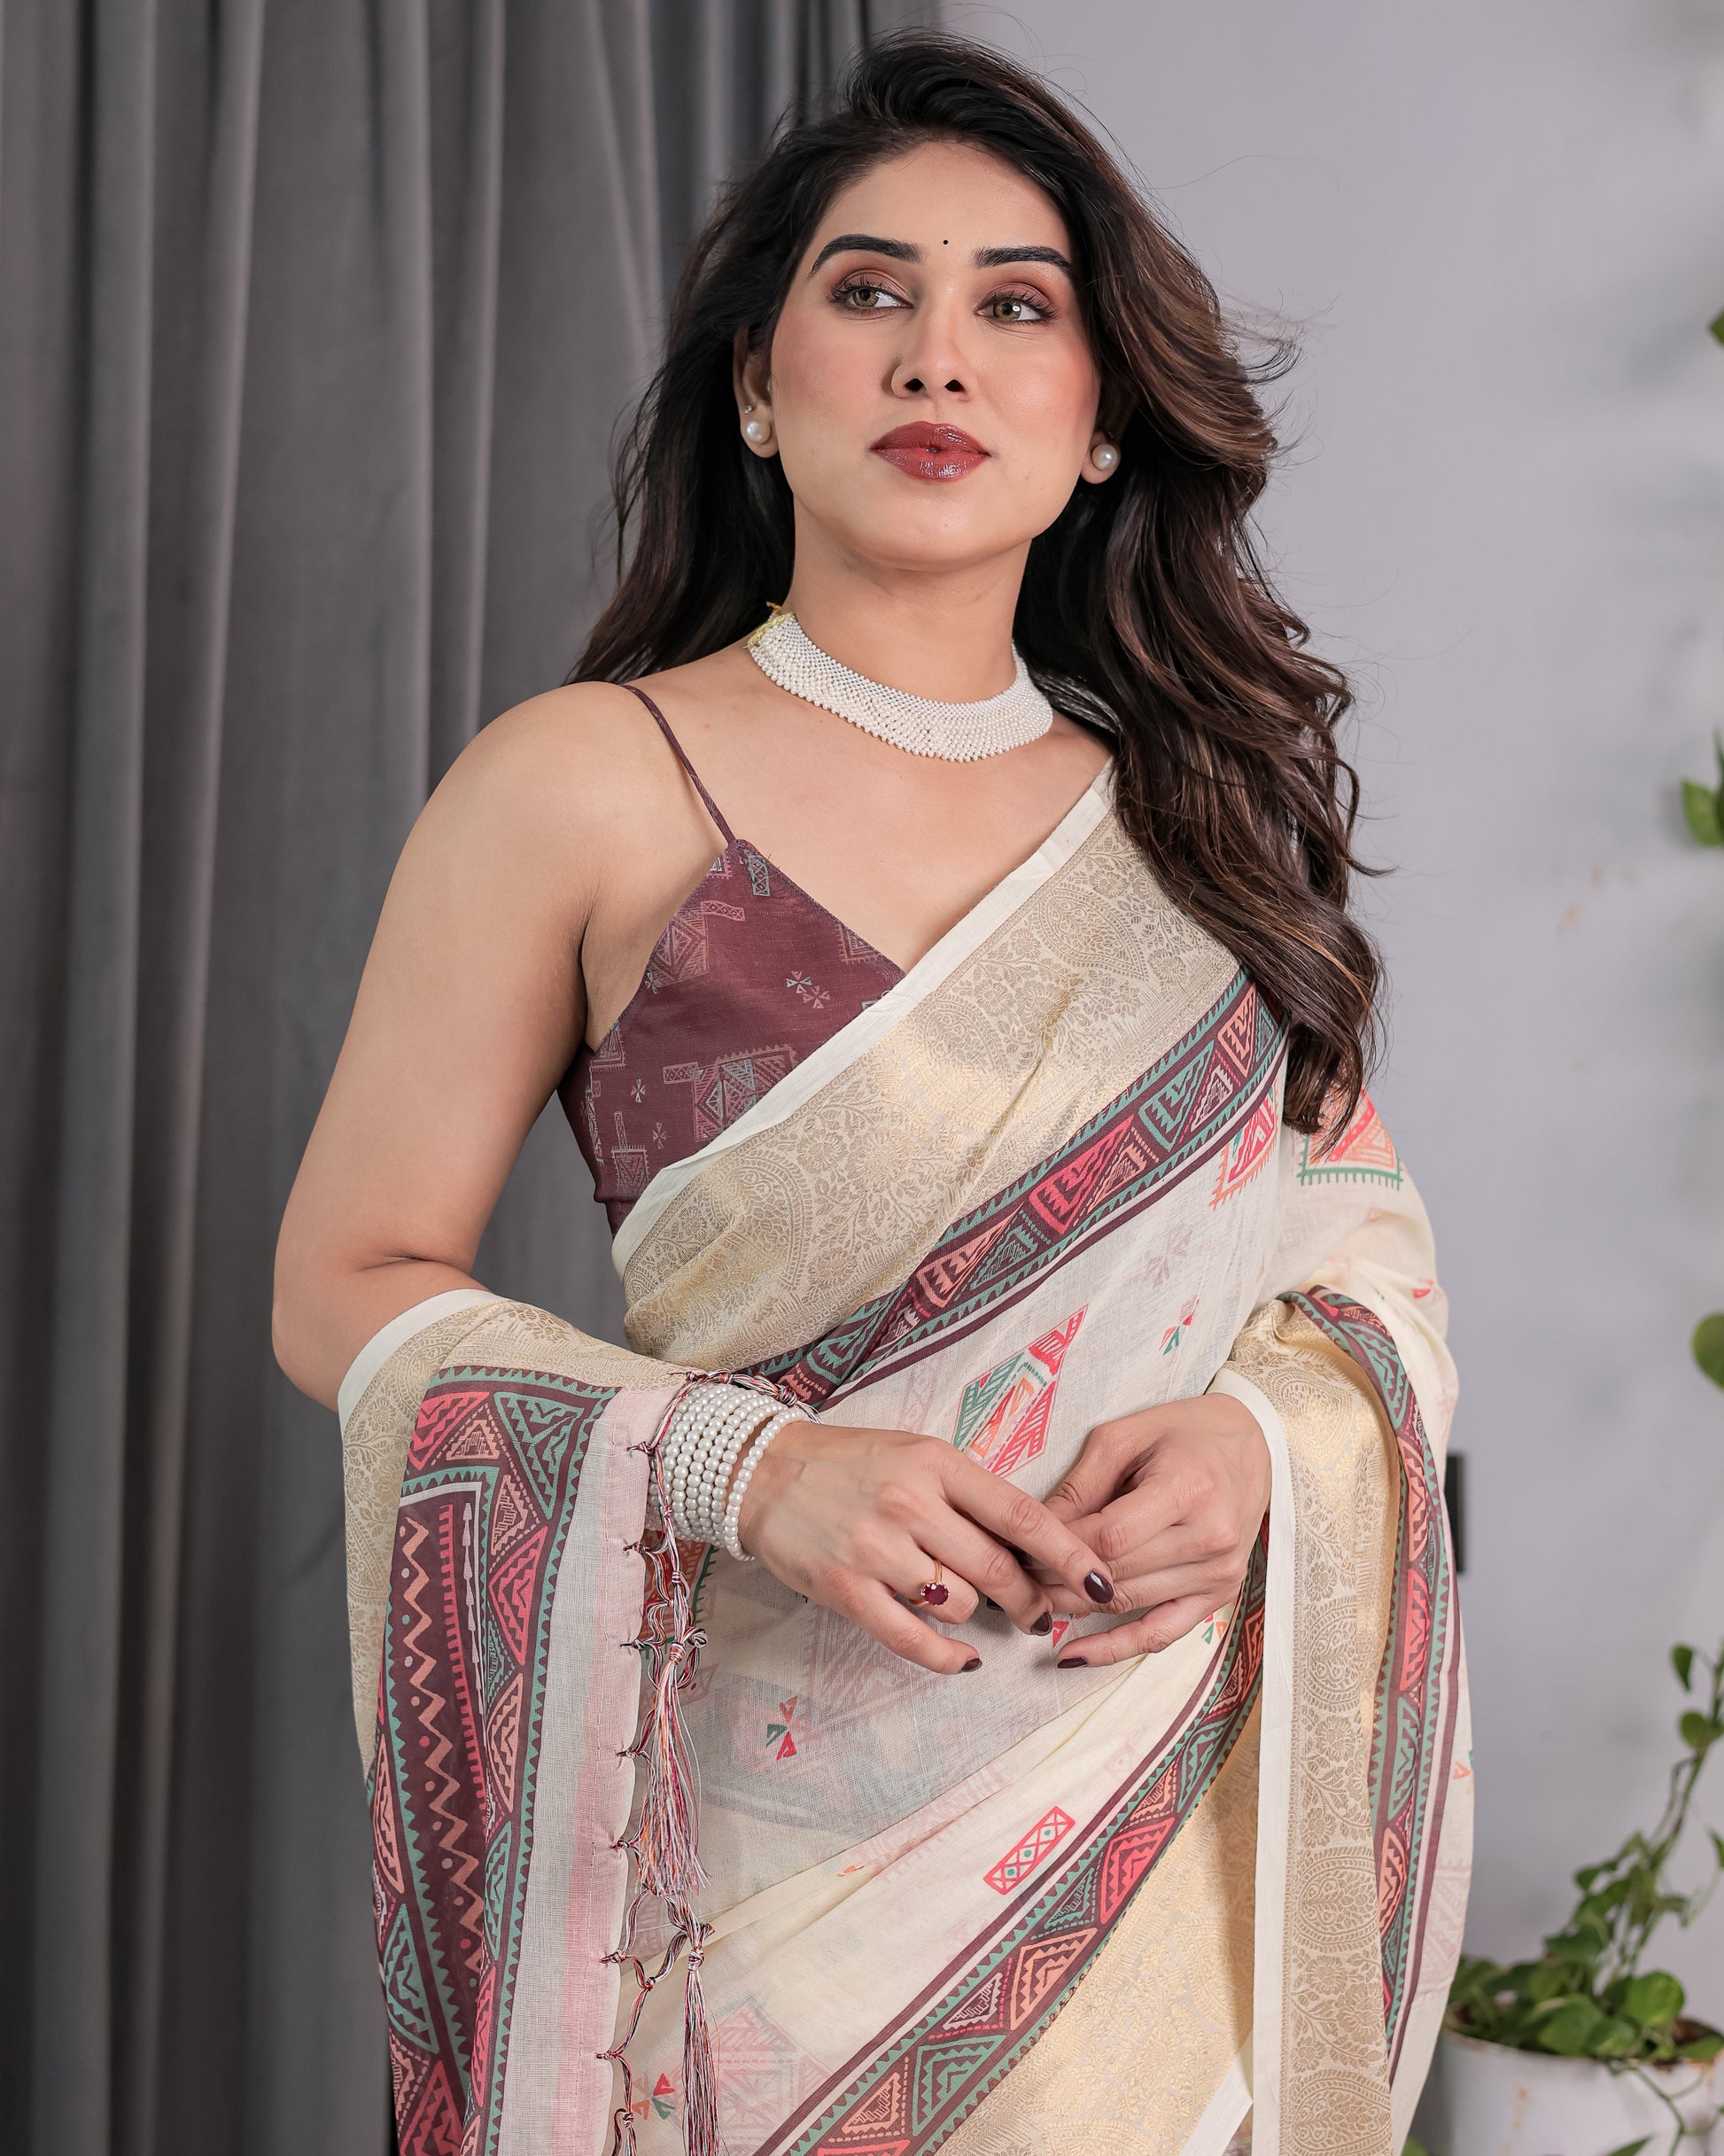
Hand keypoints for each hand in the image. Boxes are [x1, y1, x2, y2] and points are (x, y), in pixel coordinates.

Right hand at [736, 1420, 1116, 1675]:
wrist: (765, 1473)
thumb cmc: (853, 1463)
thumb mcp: (918, 1455)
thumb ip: (970, 1494)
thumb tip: (1031, 1545)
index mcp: (937, 1464)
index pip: (1021, 1514)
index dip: (1069, 1553)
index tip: (1101, 1581)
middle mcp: (911, 1505)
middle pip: (998, 1569)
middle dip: (1030, 1600)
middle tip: (1038, 1613)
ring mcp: (876, 1549)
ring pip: (959, 1604)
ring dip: (975, 1616)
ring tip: (968, 1606)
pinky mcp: (845, 1588)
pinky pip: (912, 1638)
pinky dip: (946, 1656)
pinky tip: (963, 1660)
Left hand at [1036, 1394, 1269, 1666]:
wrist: (1251, 1447)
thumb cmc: (1183, 1433)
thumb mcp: (1125, 1437)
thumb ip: (1081, 1486)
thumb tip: (1033, 1529)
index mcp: (1187, 1488)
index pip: (1109, 1536)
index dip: (1060, 1549)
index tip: (1021, 1548)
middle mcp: (1210, 1537)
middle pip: (1117, 1573)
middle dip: (1058, 1578)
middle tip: (1015, 1578)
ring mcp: (1219, 1572)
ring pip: (1130, 1603)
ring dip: (1076, 1607)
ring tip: (1034, 1601)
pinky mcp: (1220, 1595)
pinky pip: (1162, 1634)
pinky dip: (1117, 1648)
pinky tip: (1075, 1654)